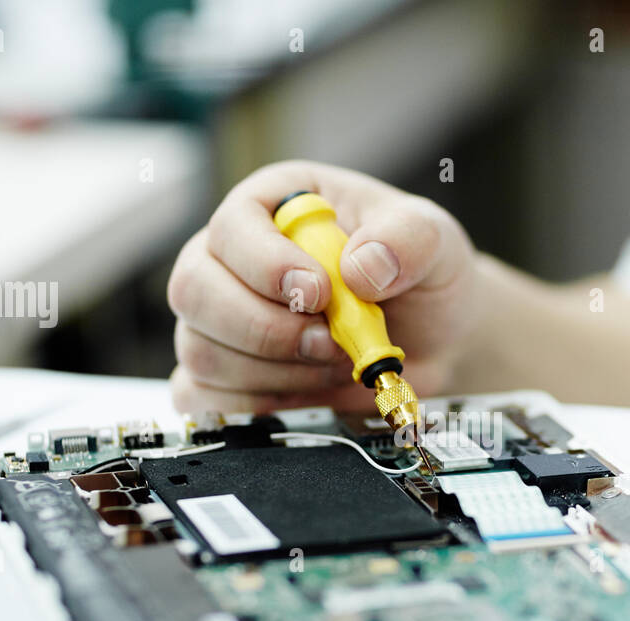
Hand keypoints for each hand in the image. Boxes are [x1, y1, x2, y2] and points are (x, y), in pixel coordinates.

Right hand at [167, 160, 477, 412]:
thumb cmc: (420, 277)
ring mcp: (221, 320)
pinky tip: (306, 392)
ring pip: (200, 349)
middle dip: (265, 328)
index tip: (319, 292)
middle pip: (193, 288)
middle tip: (329, 341)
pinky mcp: (224, 377)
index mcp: (275, 206)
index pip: (231, 227)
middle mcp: (234, 259)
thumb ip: (407, 239)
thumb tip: (360, 266)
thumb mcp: (432, 239)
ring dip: (275, 370)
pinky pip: (203, 397)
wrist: (435, 342)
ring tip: (333, 362)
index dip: (265, 264)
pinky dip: (256, 404)